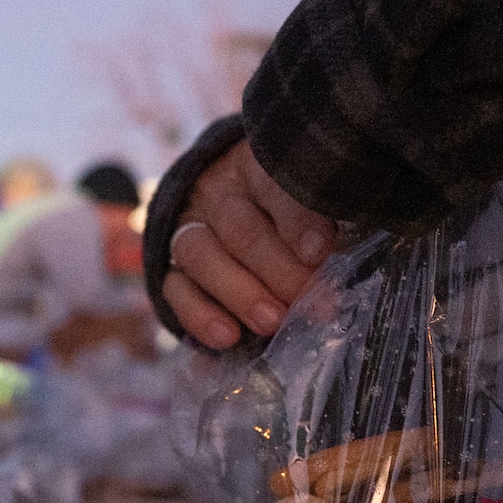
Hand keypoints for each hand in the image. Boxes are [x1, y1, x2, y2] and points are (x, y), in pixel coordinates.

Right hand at [163, 140, 337, 347]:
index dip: (296, 220)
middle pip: (239, 229)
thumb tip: (333, 259)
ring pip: (202, 256)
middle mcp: (216, 194)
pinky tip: (226, 336)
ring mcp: (187, 230)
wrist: (238, 219)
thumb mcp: (315, 203)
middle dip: (278, 270)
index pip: (272, 185)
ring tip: (272, 322)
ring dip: (239, 293)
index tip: (320, 252)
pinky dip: (199, 315)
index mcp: (257, 166)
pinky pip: (175, 290)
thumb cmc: (295, 213)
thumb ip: (325, 224)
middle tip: (313, 304)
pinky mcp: (169, 270)